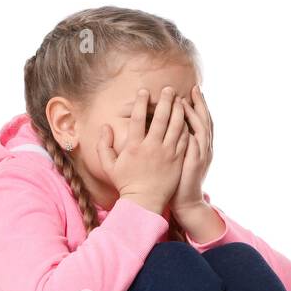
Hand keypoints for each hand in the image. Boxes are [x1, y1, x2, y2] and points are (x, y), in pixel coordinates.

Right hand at [98, 86, 189, 213]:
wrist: (144, 201)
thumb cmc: (125, 183)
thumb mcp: (109, 165)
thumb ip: (103, 145)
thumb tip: (105, 126)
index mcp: (134, 146)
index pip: (139, 119)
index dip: (141, 103)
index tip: (144, 91)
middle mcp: (152, 147)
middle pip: (161, 118)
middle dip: (166, 101)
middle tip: (169, 89)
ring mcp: (167, 153)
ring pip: (176, 126)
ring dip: (179, 111)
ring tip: (180, 100)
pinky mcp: (177, 159)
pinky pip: (184, 139)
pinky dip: (186, 127)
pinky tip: (187, 119)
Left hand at [168, 84, 214, 217]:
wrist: (186, 201)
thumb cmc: (178, 180)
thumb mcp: (181, 158)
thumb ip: (179, 142)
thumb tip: (171, 127)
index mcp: (201, 146)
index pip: (201, 121)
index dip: (199, 106)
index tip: (192, 91)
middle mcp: (204, 148)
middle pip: (205, 121)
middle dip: (200, 104)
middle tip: (194, 88)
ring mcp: (201, 155)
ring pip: (202, 129)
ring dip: (194, 114)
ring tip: (186, 101)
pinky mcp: (195, 163)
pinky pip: (195, 144)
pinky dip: (192, 132)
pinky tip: (184, 121)